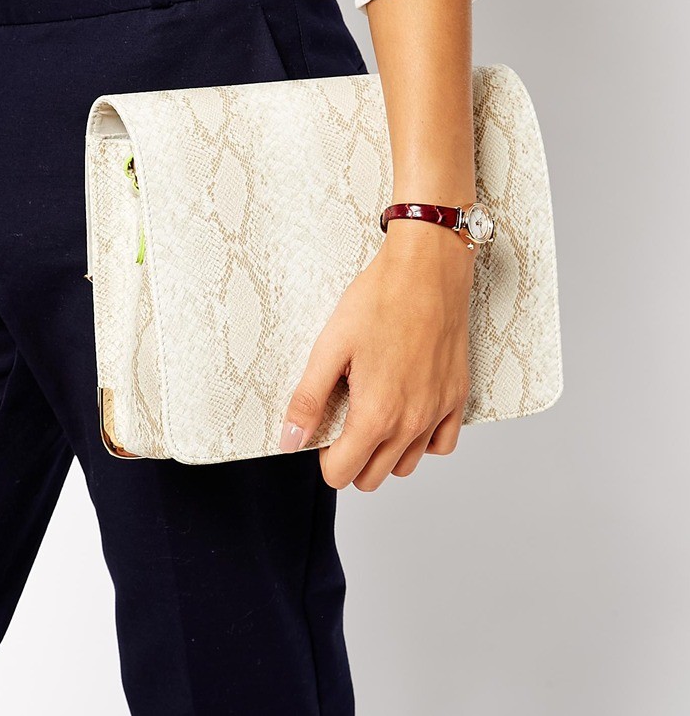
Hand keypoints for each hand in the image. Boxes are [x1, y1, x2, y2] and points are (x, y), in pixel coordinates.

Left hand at [279, 222, 475, 489]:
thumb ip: (308, 400)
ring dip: (385, 452)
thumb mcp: (330, 346)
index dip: (324, 456)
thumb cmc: (379, 300)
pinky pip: (442, 443)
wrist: (427, 269)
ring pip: (407, 465)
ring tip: (373, 412)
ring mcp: (438, 412)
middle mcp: (411, 423)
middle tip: (344, 419)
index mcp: (376, 415)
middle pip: (372, 478)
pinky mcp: (457, 396)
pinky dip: (423, 440)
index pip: (342, 475)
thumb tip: (290, 441)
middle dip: (351, 458)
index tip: (324, 428)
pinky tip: (407, 412)